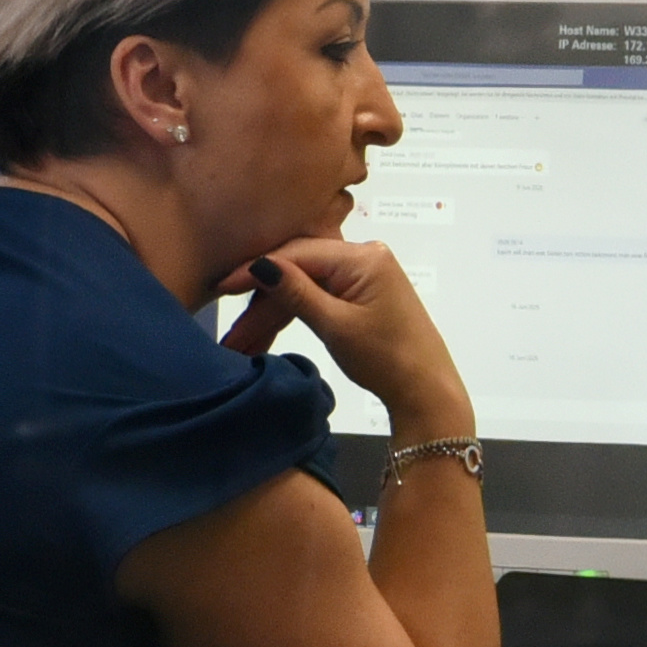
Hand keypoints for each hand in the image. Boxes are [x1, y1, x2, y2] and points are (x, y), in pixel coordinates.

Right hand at [224, 236, 469, 422]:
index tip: (220, 288)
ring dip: (273, 315)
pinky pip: (319, 297)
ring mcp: (364, 275)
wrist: (426, 391)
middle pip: (298, 271)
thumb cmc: (387, 359)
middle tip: (231, 333)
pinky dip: (294, 316)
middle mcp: (365, 257)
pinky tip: (265, 336)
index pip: (297, 255)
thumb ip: (297, 293)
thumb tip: (261, 264)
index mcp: (363, 257)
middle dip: (262, 303)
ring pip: (305, 287)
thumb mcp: (336, 327)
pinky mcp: (363, 294)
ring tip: (242, 344)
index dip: (255, 271)